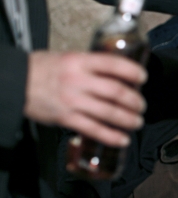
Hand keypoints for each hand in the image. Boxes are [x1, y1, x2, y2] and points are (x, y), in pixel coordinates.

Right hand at [24, 51, 146, 146]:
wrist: (15, 83)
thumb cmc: (41, 69)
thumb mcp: (67, 58)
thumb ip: (90, 65)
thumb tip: (117, 74)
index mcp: (79, 62)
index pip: (113, 64)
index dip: (132, 71)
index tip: (143, 77)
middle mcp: (78, 80)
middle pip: (116, 91)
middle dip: (134, 101)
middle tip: (141, 105)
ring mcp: (72, 100)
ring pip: (108, 112)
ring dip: (128, 119)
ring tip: (137, 122)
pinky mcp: (66, 118)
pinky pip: (93, 129)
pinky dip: (111, 136)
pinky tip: (122, 139)